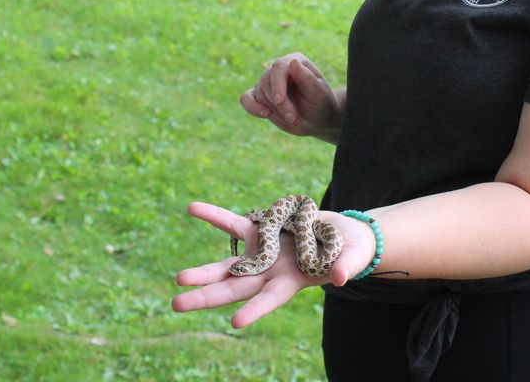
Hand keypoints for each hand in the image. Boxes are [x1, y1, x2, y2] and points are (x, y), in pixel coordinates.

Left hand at [171, 202, 376, 327]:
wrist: (342, 235)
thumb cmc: (351, 253)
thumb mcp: (352, 259)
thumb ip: (346, 267)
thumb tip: (341, 278)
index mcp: (291, 282)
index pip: (270, 299)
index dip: (255, 310)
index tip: (236, 322)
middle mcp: (270, 272)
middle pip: (234, 288)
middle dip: (206, 296)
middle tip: (177, 304)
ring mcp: (262, 253)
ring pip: (227, 264)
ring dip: (203, 272)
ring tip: (178, 280)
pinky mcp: (260, 231)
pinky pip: (233, 224)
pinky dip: (214, 216)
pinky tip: (192, 208)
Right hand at [240, 53, 339, 138]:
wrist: (317, 119)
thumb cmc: (321, 103)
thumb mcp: (319, 93)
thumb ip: (306, 78)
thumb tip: (292, 62)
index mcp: (295, 61)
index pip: (278, 66)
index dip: (277, 84)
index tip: (279, 101)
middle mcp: (279, 69)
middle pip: (267, 83)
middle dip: (280, 104)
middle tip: (294, 119)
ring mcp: (268, 82)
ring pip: (260, 94)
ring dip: (274, 111)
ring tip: (293, 120)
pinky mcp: (260, 97)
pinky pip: (246, 99)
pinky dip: (251, 107)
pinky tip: (264, 115)